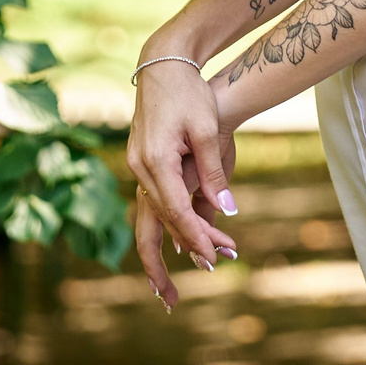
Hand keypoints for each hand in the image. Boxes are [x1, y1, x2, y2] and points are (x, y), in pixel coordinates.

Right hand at [126, 57, 238, 305]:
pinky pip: (153, 204)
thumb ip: (214, 174)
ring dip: (164, 250)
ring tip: (168, 288)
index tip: (215, 262)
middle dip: (160, 266)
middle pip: (152, 225)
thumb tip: (227, 212)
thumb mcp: (206, 130)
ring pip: (151, 218)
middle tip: (170, 301)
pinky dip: (165, 227)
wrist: (163, 63)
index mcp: (155, 162)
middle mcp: (140, 169)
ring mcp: (138, 167)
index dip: (196, 240)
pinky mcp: (143, 163)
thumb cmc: (189, 93)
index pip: (176, 212)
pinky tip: (177, 247)